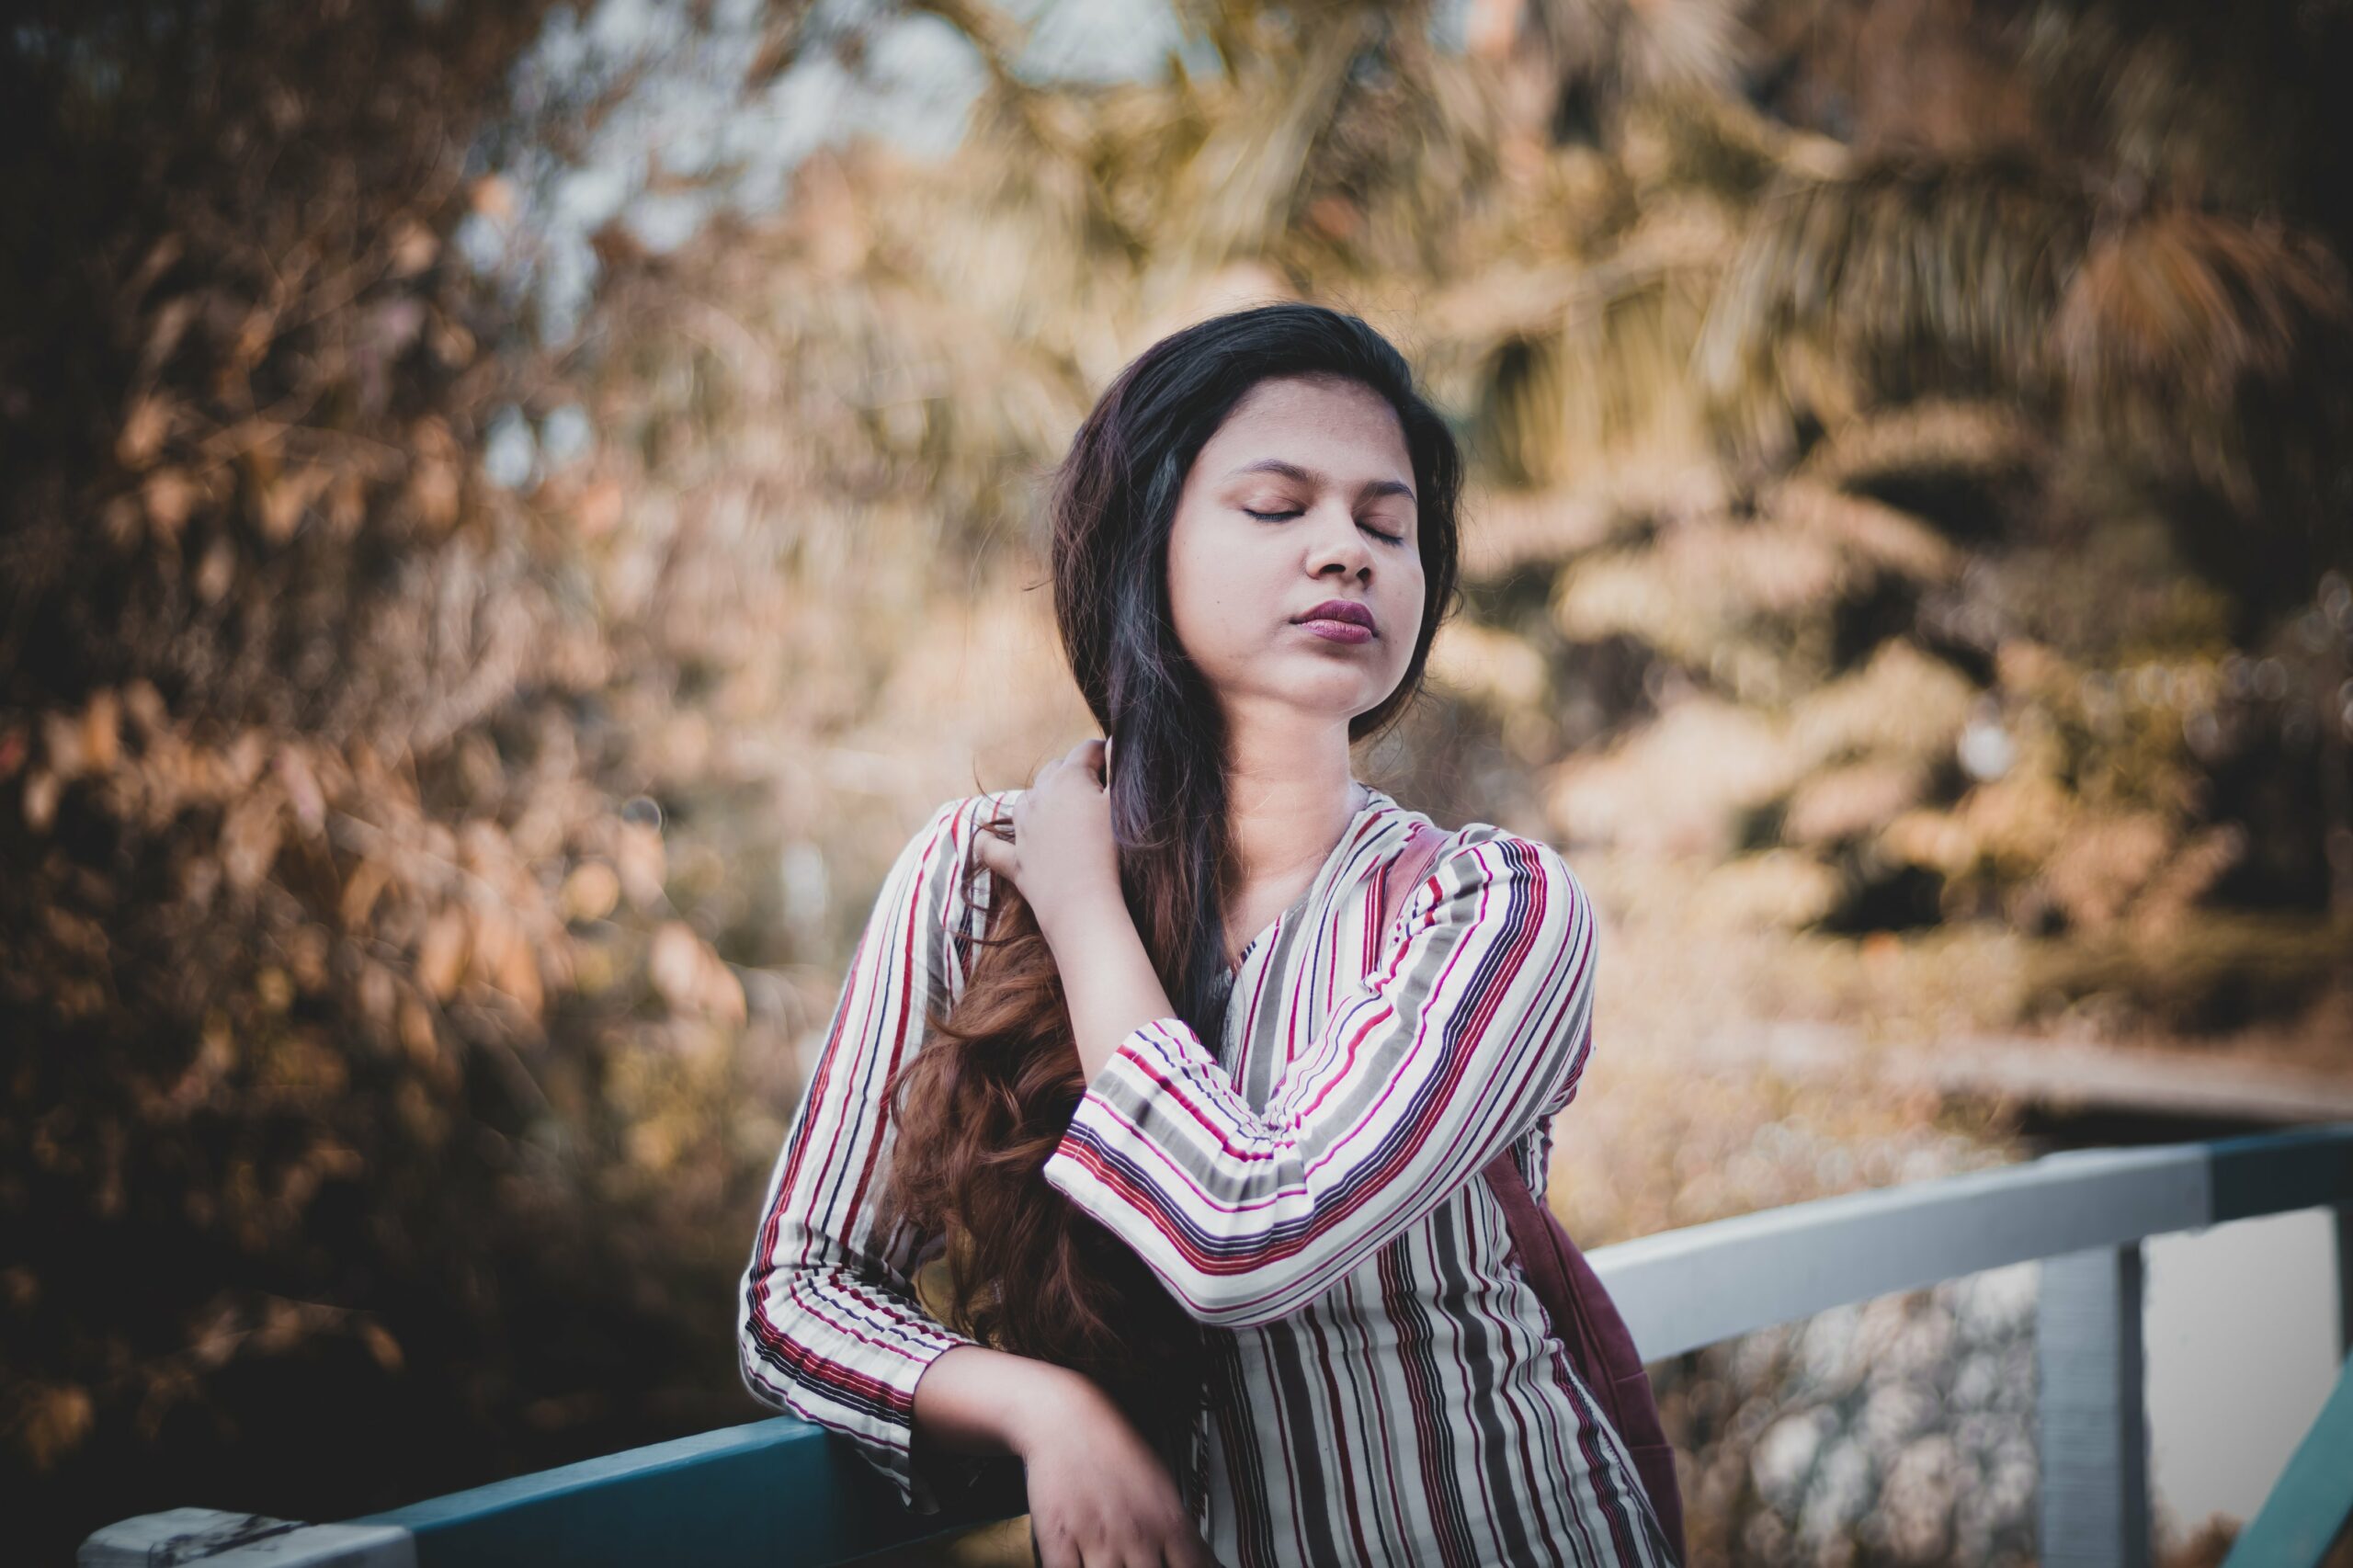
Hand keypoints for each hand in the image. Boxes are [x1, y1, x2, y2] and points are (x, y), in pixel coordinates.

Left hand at [972, 737, 1123, 942]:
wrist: (1084, 903)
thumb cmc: (1112, 850)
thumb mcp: (1121, 803)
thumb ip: (1118, 766)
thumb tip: (1114, 742)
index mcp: (1068, 778)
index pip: (1087, 750)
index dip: (1105, 753)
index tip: (1118, 763)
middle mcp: (1039, 796)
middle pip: (1055, 770)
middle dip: (1074, 772)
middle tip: (1098, 788)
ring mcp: (1023, 829)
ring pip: (1027, 799)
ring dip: (1043, 799)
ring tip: (1063, 811)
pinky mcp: (1015, 860)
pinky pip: (992, 847)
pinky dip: (989, 841)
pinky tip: (986, 838)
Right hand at [1012, 1371, 1216, 1567]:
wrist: (1066, 1419)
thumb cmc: (1114, 1451)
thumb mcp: (1163, 1486)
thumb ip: (1181, 1533)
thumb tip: (1204, 1563)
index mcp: (1167, 1522)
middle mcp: (1136, 1534)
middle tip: (1140, 1565)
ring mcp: (1097, 1540)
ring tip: (1112, 1566)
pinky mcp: (1058, 1541)